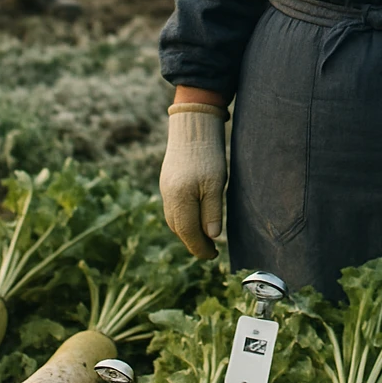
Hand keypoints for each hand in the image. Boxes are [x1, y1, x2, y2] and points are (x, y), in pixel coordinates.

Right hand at [159, 104, 227, 258]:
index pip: (188, 233)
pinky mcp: (167, 181)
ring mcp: (165, 189)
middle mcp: (169, 197)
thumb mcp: (215, 183)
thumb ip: (212, 211)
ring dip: (187, 231)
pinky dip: (183, 217)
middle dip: (193, 242)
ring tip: (203, 237)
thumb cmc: (207, 154)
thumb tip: (211, 237)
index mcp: (180, 200)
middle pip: (179, 229)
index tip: (213, 256)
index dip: (200, 248)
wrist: (192, 126)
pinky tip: (194, 217)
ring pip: (174, 219)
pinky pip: (173, 208)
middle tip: (210, 250)